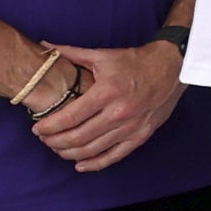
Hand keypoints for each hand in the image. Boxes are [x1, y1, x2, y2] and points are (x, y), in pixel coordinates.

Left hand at [28, 39, 178, 170]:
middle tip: (44, 139)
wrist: (173, 67)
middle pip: (78, 137)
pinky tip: (80, 165)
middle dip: (55, 141)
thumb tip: (45, 46)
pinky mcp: (141, 135)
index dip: (49, 126)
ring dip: (70, 153)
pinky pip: (115, 156)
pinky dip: (95, 164)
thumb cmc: (135, 61)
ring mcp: (131, 126)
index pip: (70, 117)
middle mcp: (119, 112)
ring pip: (93, 149)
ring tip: (57, 148)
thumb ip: (72, 53)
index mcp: (107, 92)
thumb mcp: (103, 55)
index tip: (37, 129)